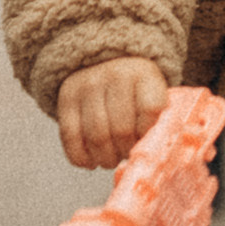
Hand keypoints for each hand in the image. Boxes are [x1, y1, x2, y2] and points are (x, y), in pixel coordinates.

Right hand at [55, 56, 169, 169]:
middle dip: (125, 152)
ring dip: (105, 158)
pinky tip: (91, 161)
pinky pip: (71, 137)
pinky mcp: (66, 97)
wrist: (104, 64)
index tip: (146, 142)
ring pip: (97, 137)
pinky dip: (82, 157)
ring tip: (111, 159)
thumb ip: (157, 122)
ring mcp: (88, 84)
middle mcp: (115, 74)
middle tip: (126, 156)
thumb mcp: (154, 96)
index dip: (148, 135)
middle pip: (122, 130)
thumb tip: (150, 156)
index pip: (150, 111)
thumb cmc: (136, 93)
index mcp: (144, 73)